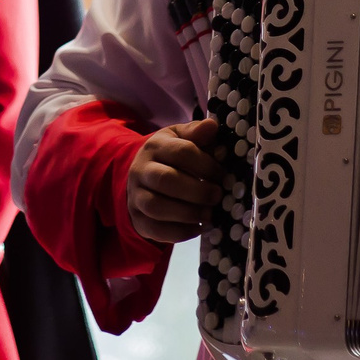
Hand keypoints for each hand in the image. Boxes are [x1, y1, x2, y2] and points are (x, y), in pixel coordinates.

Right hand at [126, 117, 223, 243]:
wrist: (140, 177)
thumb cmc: (170, 156)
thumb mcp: (181, 138)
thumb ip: (198, 133)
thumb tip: (212, 126)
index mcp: (155, 146)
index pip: (181, 152)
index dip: (206, 165)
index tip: (222, 175)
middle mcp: (141, 170)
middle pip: (166, 180)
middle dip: (197, 191)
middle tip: (218, 196)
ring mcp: (136, 196)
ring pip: (157, 207)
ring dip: (189, 213)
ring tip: (210, 214)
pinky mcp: (138, 220)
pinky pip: (156, 230)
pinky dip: (181, 232)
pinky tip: (199, 227)